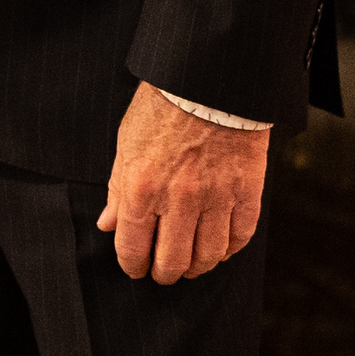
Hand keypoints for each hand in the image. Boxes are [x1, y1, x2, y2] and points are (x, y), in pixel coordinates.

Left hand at [97, 82, 268, 282]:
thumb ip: (117, 189)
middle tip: (162, 273)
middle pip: (172, 262)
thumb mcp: (127, 144)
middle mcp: (178, 199)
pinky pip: (239, 237)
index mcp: (141, 187)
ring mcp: (216, 197)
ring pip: (207, 256)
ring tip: (191, 265)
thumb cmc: (161, 109)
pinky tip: (219, 249)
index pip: (133, 248)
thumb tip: (107, 224)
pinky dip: (228, 250)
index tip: (135, 269)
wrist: (208, 81)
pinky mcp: (247, 192)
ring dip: (196, 268)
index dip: (132, 266)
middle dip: (164, 274)